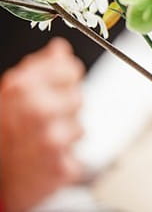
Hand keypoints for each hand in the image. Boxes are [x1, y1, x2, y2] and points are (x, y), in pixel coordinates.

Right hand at [0, 38, 84, 211]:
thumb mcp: (12, 95)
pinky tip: (46, 160)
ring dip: (66, 136)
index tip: (64, 81)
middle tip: (44, 121)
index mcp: (23, 87)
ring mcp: (50, 139)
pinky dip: (65, 160)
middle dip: (65, 109)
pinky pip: (77, 157)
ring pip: (80, 127)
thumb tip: (59, 48)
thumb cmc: (3, 134)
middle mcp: (36, 111)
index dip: (69, 76)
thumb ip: (40, 69)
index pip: (69, 68)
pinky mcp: (60, 167)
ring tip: (42, 141)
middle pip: (78, 98)